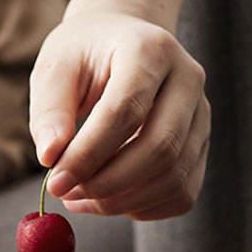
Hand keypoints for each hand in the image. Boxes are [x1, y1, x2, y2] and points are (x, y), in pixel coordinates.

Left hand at [29, 11, 209, 219]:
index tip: (55, 182)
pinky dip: (143, 208)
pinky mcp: (201, 146)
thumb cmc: (86, 56)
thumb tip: (50, 157)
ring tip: (79, 197)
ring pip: (173, 179)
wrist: (123, 42)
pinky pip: (181, 194)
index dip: (88, 155)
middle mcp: (188, 80)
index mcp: (151, 49)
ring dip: (122, 202)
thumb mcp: (56, 67)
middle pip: (160, 150)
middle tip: (67, 194)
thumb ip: (49, 110)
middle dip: (108, 185)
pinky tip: (108, 200)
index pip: (125, 112)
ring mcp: (201, 116)